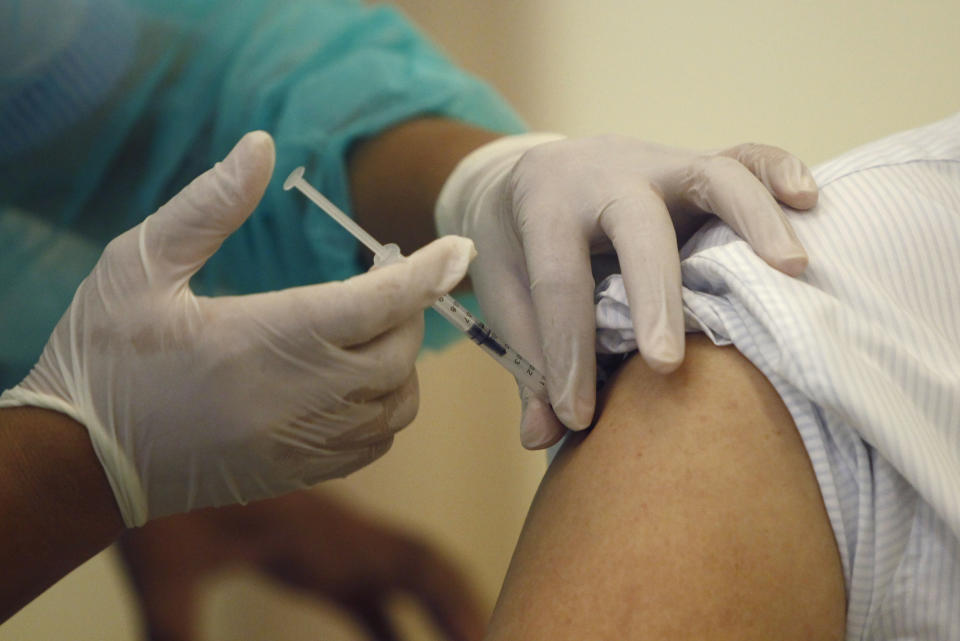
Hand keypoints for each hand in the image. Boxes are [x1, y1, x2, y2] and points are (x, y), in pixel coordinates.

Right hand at [0, 132, 474, 524]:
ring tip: (370, 328)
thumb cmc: (105, 353)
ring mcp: (301, 444)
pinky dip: (385, 407)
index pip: (375, 302)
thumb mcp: (139, 263)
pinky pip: (374, 444)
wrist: (81, 458)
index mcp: (264, 338)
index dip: (425, 272)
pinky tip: (357, 381)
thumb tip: (261, 146)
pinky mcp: (298, 473)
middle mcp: (296, 397)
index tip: (458, 247)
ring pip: (396, 403)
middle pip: (397, 353)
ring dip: (400, 361)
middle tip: (383, 280)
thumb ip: (209, 205)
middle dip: (406, 310)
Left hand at [117, 490, 485, 640]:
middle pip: (424, 564)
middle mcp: (340, 534)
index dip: (454, 599)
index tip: (484, 636)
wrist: (152, 444)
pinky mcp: (314, 554)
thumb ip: (173, 629)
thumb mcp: (165, 570)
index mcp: (322, 534)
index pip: (410, 562)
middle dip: (463, 603)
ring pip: (405, 572)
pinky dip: (395, 620)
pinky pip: (370, 588)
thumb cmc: (159, 501)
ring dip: (437, 607)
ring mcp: (331, 541)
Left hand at [436, 134, 817, 447]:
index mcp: (545, 205)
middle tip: (666, 365)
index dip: (568, 353)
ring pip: (712, 175)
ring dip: (753, 221)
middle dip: (655, 297)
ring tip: (791, 272)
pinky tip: (809, 202)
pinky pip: (745, 156)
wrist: (533, 170)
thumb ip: (528, 358)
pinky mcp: (693, 162)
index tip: (579, 416)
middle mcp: (605, 173)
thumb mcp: (507, 291)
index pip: (558, 282)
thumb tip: (540, 437)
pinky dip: (780, 171)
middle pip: (638, 227)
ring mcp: (657, 161)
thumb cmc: (520, 244)